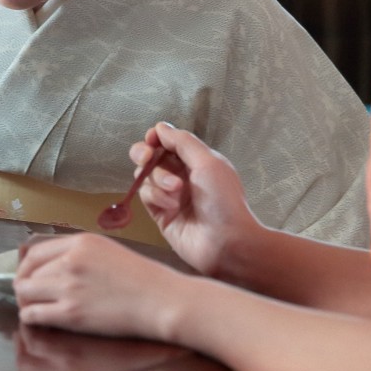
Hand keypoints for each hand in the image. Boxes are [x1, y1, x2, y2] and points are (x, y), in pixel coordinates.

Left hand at [13, 232, 186, 340]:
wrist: (161, 300)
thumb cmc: (143, 278)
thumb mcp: (109, 250)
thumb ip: (80, 253)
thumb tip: (55, 263)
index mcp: (80, 243)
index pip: (35, 252)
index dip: (26, 266)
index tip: (28, 275)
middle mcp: (70, 262)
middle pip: (27, 272)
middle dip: (24, 285)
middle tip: (29, 295)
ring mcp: (68, 288)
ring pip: (25, 292)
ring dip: (25, 301)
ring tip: (33, 307)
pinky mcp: (71, 314)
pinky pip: (33, 314)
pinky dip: (31, 317)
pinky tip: (39, 319)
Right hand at [134, 122, 263, 277]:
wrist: (227, 243)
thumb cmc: (224, 200)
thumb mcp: (208, 163)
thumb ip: (183, 142)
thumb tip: (160, 127)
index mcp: (196, 160)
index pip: (167, 141)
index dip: (156, 137)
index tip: (152, 139)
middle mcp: (181, 175)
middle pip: (150, 155)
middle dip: (144, 153)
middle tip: (146, 157)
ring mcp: (169, 195)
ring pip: (146, 175)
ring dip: (158, 178)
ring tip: (176, 190)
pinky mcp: (160, 214)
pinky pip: (147, 195)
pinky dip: (156, 196)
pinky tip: (172, 205)